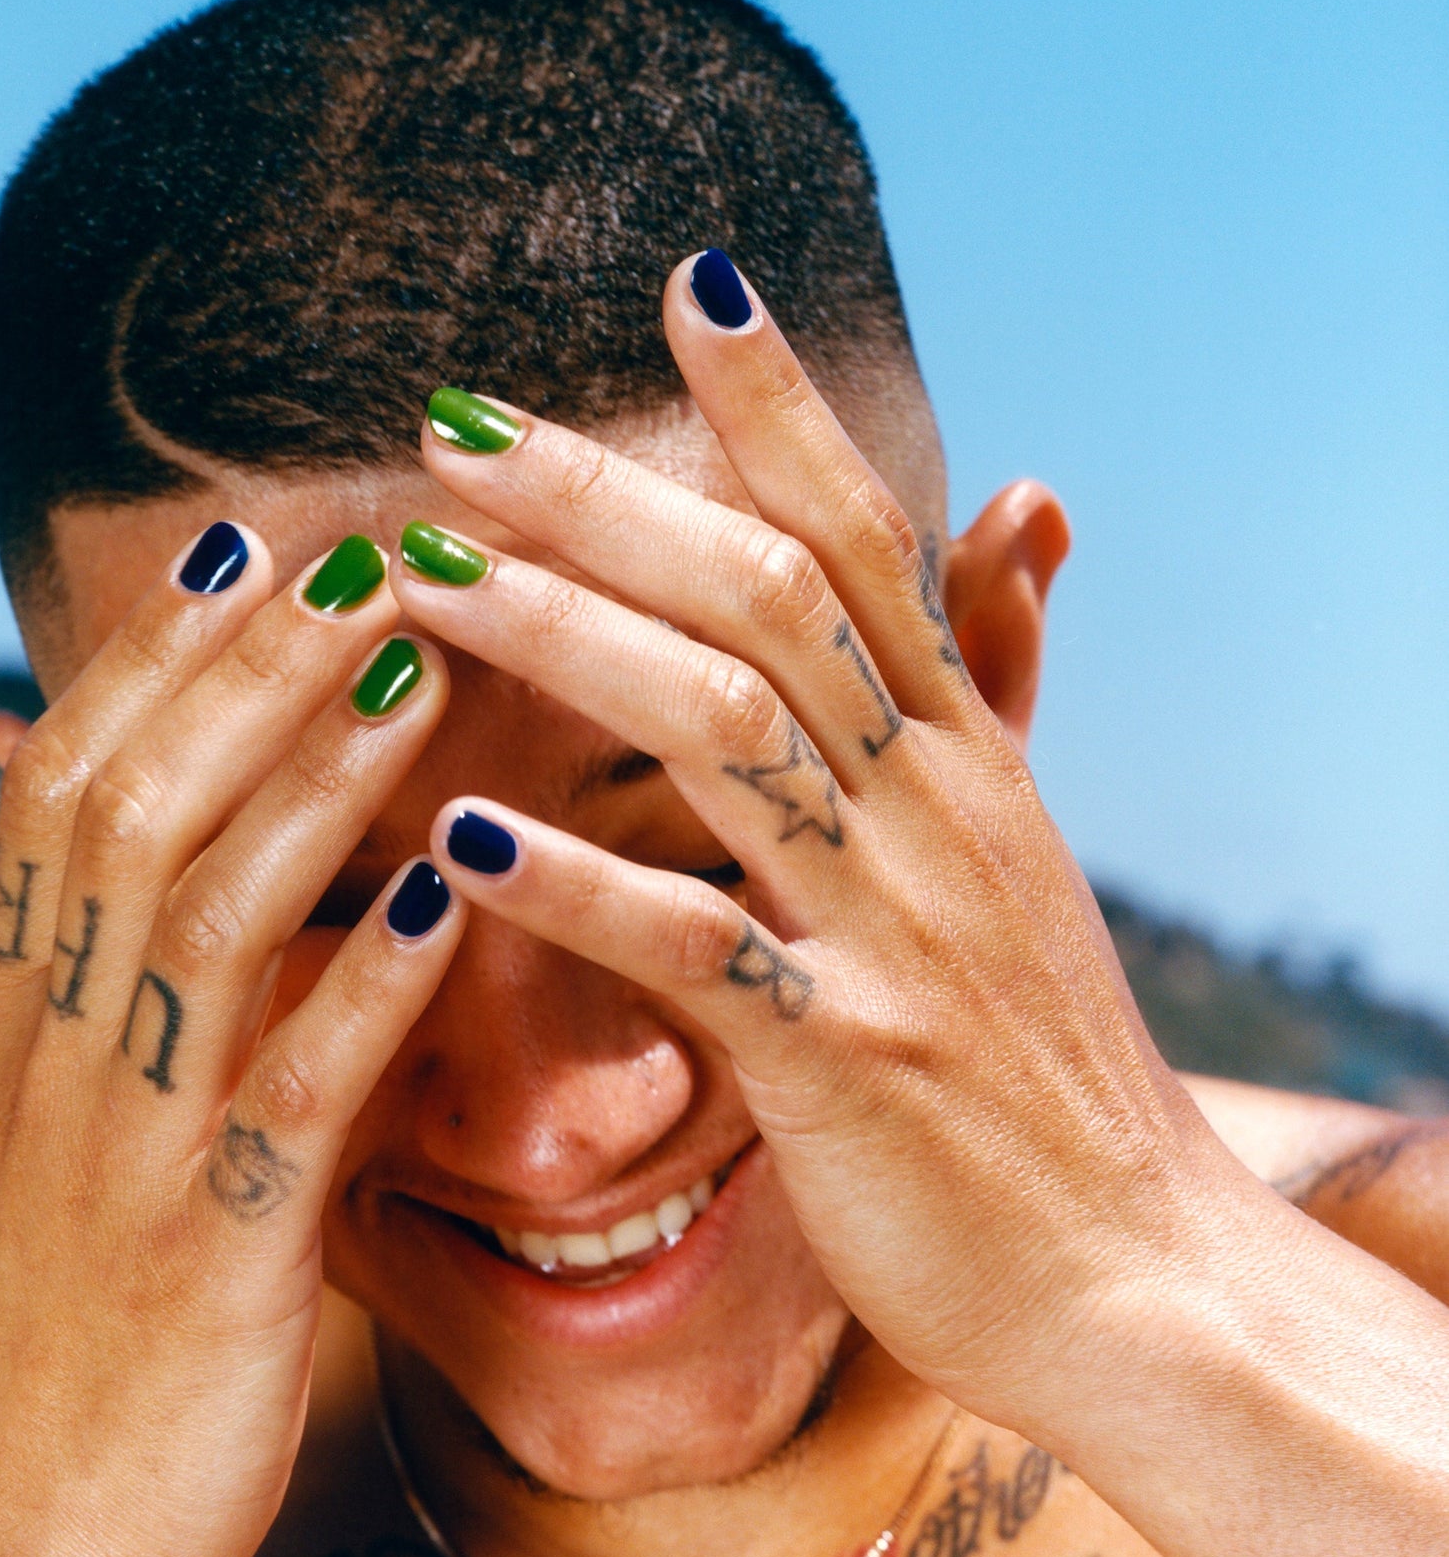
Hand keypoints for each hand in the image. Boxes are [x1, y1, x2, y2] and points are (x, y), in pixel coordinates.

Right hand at [0, 527, 460, 1556]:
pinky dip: (356, 979)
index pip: (79, 778)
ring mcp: (123, 1141)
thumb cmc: (91, 1317)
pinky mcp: (207, 1248)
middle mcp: (57, 1044)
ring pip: (201, 908)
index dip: (168, 653)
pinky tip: (431, 890)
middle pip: (137, 800)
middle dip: (248, 664)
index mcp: (28, 1005)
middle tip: (362, 541)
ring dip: (309, 771)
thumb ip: (162, 996)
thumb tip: (271, 871)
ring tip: (411, 654)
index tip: (262, 541)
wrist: (37, 1536)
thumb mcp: (96, 1126)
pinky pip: (285, 1088)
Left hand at [392, 257, 1239, 1429]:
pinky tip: (454, 836)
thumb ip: (1000, 673)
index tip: (690, 283)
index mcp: (967, 761)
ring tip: (419, 579)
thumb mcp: (1030, 848)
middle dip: (605, 501)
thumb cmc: (1047, 1068)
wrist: (1137, 1274)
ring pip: (726, 734)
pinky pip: (693, 951)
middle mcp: (936, 814)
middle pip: (766, 603)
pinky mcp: (847, 1063)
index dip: (783, 407)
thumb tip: (1024, 493)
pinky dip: (573, 886)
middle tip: (454, 427)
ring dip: (564, 642)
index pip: (869, 540)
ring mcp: (896, 932)